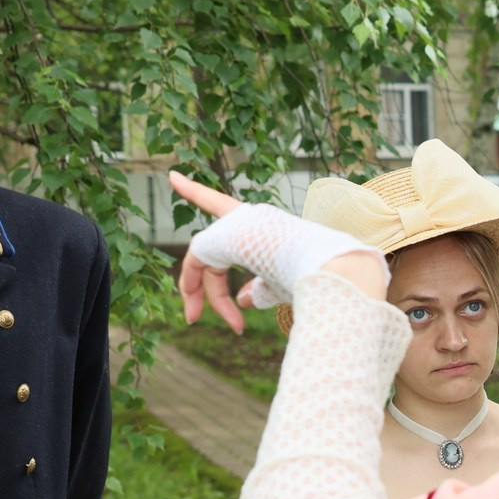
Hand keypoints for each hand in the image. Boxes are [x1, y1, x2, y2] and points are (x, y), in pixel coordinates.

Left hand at [167, 172, 386, 332]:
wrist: (326, 267)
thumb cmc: (312, 277)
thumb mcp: (284, 286)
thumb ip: (261, 290)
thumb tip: (242, 301)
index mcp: (263, 223)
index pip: (224, 207)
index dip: (197, 192)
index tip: (171, 175)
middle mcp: (246, 216)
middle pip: (212, 250)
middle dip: (202, 286)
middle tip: (201, 320)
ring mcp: (234, 222)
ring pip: (206, 261)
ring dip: (203, 296)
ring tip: (206, 323)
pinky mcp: (221, 234)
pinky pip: (195, 262)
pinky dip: (191, 287)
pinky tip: (193, 313)